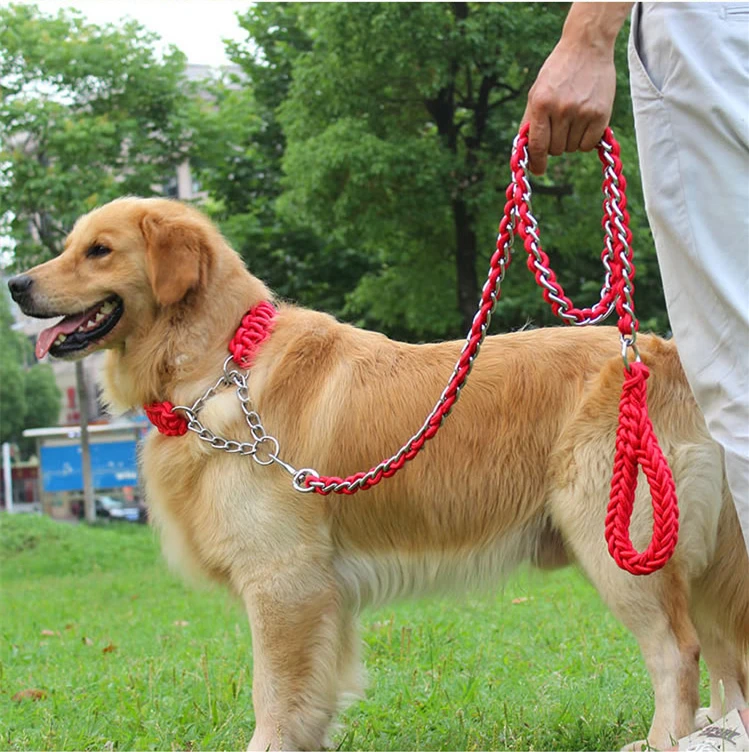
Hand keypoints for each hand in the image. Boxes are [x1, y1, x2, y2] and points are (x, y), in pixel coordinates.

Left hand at [521, 2, 629, 174]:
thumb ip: (530, 122)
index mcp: (541, 104)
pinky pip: (588, 144)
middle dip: (554, 145)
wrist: (587, 47)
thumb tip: (526, 152)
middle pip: (555, 149)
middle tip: (559, 127)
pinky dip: (585, 140)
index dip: (536, 162)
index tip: (538, 170)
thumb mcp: (536, 93)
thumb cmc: (558, 72)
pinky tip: (585, 123)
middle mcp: (561, 109)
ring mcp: (582, 112)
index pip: (537, 145)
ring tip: (573, 118)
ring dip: (570, 140)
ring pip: (571, 148)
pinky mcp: (601, 114)